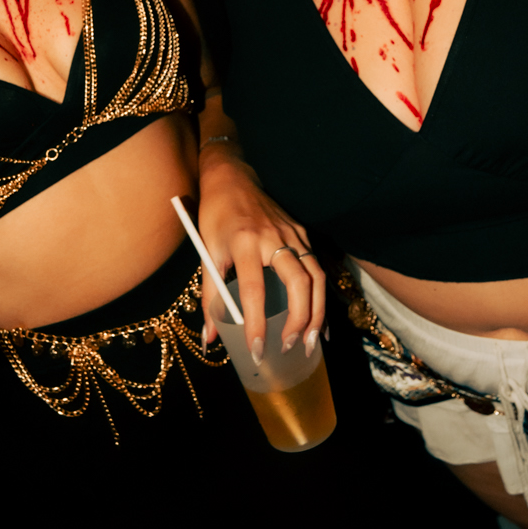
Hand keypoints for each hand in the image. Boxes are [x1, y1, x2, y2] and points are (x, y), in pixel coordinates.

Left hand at [193, 147, 325, 360]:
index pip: (253, 290)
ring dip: (316, 313)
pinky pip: (318, 270)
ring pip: (316, 277)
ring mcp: (293, 234)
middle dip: (299, 320)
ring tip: (310, 342)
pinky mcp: (303, 234)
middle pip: (298, 283)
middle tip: (290, 347)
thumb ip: (210, 297)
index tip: (257, 350)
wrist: (233, 178)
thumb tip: (209, 338)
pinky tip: (318, 321)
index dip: (256, 322)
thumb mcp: (207, 253)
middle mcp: (274, 238)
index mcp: (244, 242)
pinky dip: (321, 298)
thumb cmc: (216, 217)